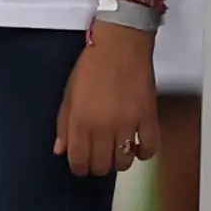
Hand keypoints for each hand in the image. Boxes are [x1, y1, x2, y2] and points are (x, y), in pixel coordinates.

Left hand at [55, 22, 157, 177]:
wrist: (120, 44)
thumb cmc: (91, 65)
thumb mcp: (69, 92)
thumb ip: (63, 123)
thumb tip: (60, 150)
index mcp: (81, 121)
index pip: (79, 162)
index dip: (79, 167)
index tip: (82, 162)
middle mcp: (103, 128)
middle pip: (102, 166)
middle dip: (98, 164)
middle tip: (99, 153)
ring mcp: (128, 125)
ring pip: (124, 162)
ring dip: (119, 160)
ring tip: (118, 148)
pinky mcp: (148, 118)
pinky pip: (149, 148)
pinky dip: (144, 153)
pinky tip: (137, 146)